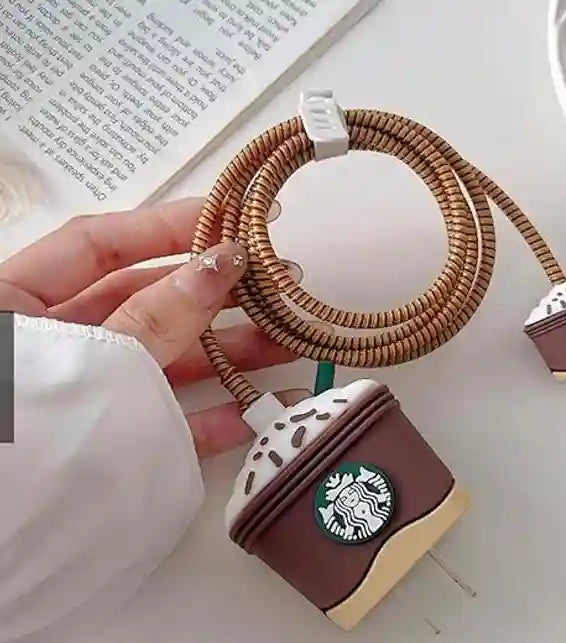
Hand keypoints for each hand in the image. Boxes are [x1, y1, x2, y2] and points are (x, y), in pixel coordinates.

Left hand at [0, 198, 296, 456]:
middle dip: (216, 292)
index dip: (170, 225)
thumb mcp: (86, 358)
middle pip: (147, 302)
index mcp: (17, 304)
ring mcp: (90, 396)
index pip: (102, 246)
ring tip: (286, 340)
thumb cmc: (16, 441)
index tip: (233, 217)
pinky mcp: (110, 445)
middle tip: (277, 283)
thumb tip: (221, 262)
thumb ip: (155, 315)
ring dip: (228, 352)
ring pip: (165, 360)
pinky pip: (164, 422)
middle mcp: (58, 345)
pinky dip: (211, 417)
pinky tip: (259, 409)